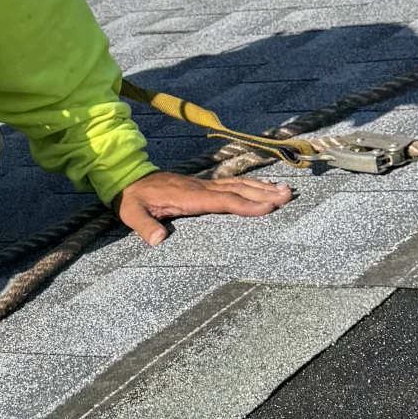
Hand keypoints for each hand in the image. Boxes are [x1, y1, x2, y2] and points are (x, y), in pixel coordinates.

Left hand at [115, 169, 292, 247]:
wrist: (128, 178)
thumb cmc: (132, 199)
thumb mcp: (132, 213)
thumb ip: (144, 226)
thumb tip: (158, 240)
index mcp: (188, 197)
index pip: (223, 201)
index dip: (247, 204)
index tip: (269, 207)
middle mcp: (200, 188)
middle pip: (238, 190)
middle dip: (264, 193)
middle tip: (289, 195)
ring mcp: (203, 185)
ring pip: (238, 185)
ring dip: (262, 187)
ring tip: (286, 190)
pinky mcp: (203, 186)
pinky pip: (231, 184)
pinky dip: (250, 185)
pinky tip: (264, 187)